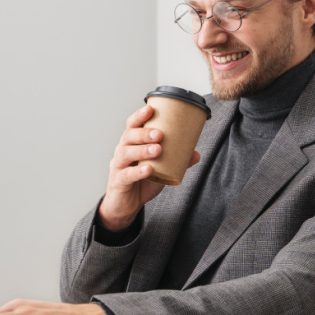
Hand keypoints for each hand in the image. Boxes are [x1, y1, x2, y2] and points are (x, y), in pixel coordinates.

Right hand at [98, 104, 200, 230]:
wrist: (126, 205)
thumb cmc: (141, 181)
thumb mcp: (160, 169)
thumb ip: (176, 161)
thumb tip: (196, 154)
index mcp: (131, 144)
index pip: (132, 125)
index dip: (139, 116)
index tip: (150, 109)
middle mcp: (122, 151)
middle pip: (128, 136)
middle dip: (144, 133)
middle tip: (160, 134)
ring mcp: (118, 166)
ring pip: (126, 153)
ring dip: (142, 149)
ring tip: (157, 149)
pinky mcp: (118, 182)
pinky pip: (127, 175)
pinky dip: (138, 171)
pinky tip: (148, 169)